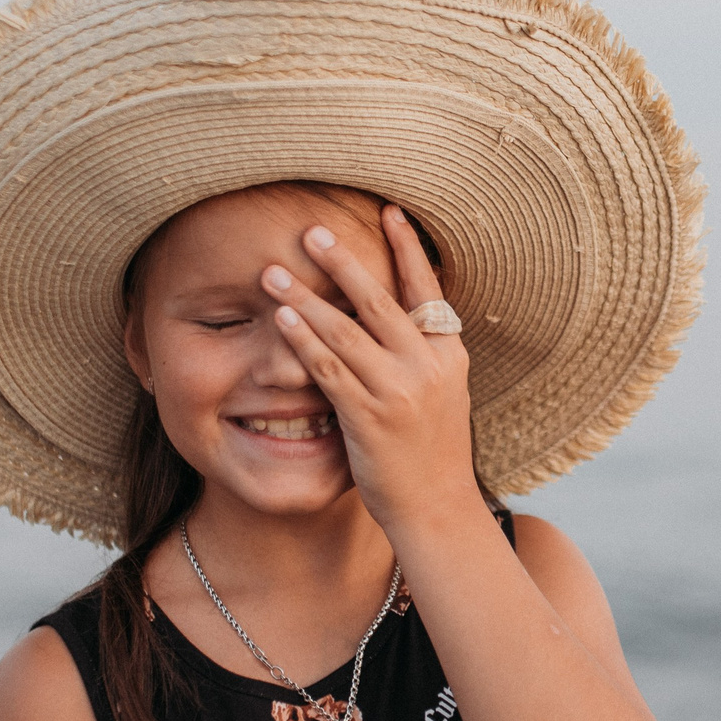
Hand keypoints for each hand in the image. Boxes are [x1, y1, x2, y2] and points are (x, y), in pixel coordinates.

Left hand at [262, 205, 482, 534]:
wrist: (437, 509)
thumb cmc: (432, 455)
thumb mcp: (443, 395)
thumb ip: (421, 356)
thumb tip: (397, 318)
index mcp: (448, 354)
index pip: (427, 289)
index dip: (408, 248)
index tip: (390, 211)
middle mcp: (427, 365)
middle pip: (378, 300)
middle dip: (341, 262)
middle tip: (311, 230)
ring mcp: (399, 390)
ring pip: (346, 330)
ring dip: (305, 298)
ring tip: (273, 273)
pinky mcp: (369, 416)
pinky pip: (329, 369)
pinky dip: (303, 341)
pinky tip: (281, 321)